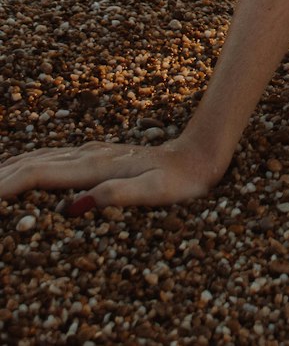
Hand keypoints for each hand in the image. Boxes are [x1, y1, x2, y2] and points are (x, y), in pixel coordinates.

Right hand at [0, 133, 227, 212]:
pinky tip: (20, 168)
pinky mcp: (95, 156)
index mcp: (93, 167)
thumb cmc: (177, 181)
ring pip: (38, 157)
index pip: (38, 173)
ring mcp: (90, 153)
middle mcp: (87, 155)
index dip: (8, 183)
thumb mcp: (153, 193)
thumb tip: (75, 206)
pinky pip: (51, 157)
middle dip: (1, 175)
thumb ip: (116, 195)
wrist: (197, 156)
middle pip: (31, 162)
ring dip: (10, 168)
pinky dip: (27, 163)